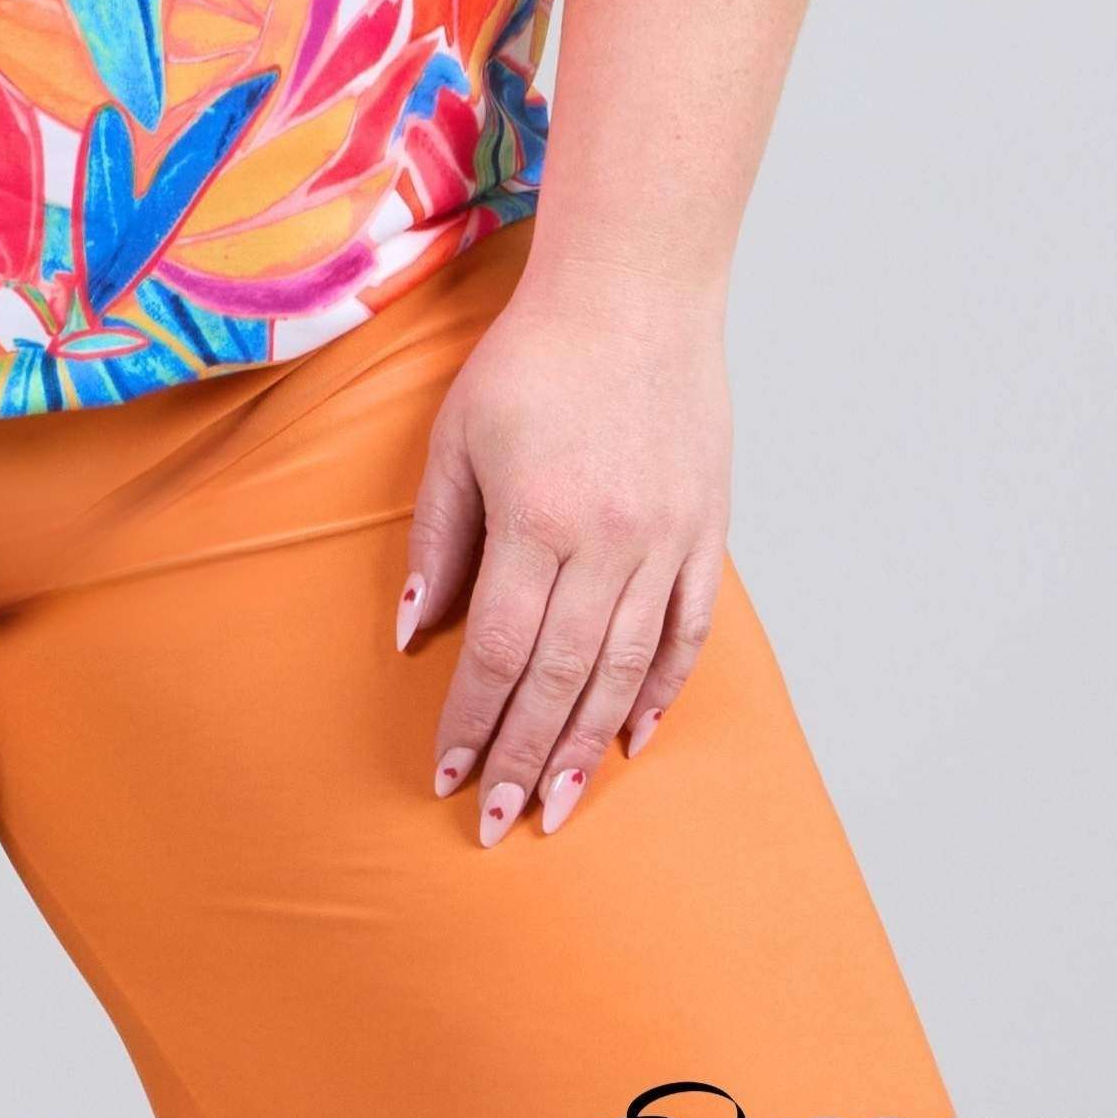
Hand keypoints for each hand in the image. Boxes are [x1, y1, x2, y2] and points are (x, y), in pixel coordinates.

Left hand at [392, 258, 730, 844]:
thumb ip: (440, 538)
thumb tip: (412, 632)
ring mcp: (665, 542)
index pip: (497, 652)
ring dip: (588, 747)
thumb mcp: (457, 436)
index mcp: (537, 520)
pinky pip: (686, 634)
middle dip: (525, 759)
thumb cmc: (530, 359)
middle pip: (561, 678)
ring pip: (625, 672)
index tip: (450, 778)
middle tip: (500, 824)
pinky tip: (633, 738)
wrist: (633, 293)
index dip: (472, 723)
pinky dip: (661, 694)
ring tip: (559, 808)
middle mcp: (608, 543)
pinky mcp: (704, 532)